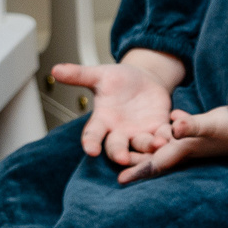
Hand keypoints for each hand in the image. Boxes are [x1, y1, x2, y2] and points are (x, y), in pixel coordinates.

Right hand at [53, 54, 182, 166]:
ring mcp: (139, 133)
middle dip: (119, 153)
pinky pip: (163, 136)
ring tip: (156, 145)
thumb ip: (79, 74)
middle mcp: (119, 132)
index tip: (90, 150)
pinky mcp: (159, 129)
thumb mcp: (100, 74)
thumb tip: (55, 69)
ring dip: (148, 147)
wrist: (143, 80)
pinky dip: (168, 137)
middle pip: (116, 147)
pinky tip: (172, 136)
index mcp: (102, 120)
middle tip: (121, 158)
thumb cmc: (118, 80)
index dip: (91, 142)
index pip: (93, 134)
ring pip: (142, 146)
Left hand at [117, 105, 227, 182]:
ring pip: (165, 145)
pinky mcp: (199, 130)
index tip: (120, 181)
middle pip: (155, 157)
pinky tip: (167, 121)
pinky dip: (169, 129)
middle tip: (115, 161)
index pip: (155, 165)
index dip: (137, 172)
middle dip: (136, 160)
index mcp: (183, 150)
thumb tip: (175, 126)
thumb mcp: (210, 126)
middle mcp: (185, 148)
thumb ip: (192, 125)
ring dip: (149, 145)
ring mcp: (192, 140)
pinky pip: (178, 131)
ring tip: (130, 145)